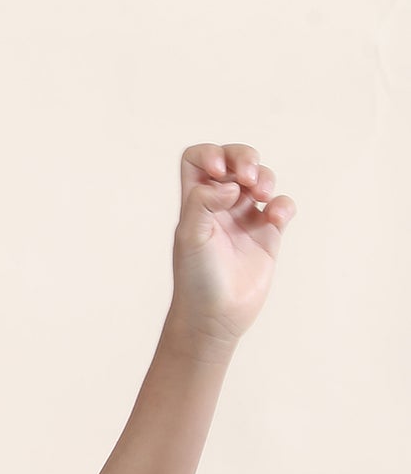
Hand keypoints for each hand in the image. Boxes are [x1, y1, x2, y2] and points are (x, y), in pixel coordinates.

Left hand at [169, 143, 296, 349]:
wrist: (214, 318)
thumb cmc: (195, 281)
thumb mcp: (190, 237)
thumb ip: (202, 203)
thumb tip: (230, 185)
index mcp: (195, 203)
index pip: (197, 160)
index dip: (210, 154)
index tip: (219, 172)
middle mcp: (220, 206)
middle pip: (234, 160)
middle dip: (245, 157)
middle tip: (248, 177)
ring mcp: (244, 219)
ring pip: (261, 179)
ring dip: (265, 177)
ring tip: (261, 196)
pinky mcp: (267, 235)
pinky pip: (281, 206)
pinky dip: (282, 204)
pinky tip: (274, 217)